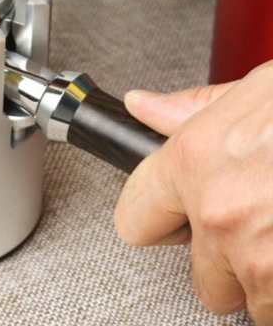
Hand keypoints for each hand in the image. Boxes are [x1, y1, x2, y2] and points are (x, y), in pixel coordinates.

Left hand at [115, 62, 272, 323]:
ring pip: (251, 303)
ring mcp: (265, 262)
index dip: (158, 217)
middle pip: (199, 275)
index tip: (174, 218)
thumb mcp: (260, 91)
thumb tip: (143, 108)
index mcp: (196, 160)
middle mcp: (222, 216)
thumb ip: (195, 109)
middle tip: (264, 219)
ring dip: (272, 278)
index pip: (135, 217)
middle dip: (227, 257)